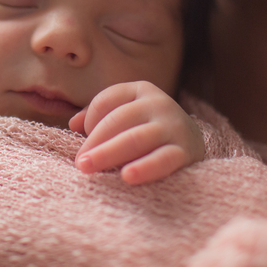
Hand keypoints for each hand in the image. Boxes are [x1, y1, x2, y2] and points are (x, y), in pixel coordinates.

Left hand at [70, 81, 204, 184]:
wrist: (193, 144)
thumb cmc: (147, 130)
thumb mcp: (127, 116)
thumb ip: (100, 117)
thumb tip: (73, 123)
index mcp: (140, 90)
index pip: (106, 101)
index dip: (90, 121)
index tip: (84, 143)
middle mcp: (158, 103)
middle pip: (118, 119)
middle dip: (94, 142)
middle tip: (79, 163)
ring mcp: (173, 126)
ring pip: (136, 139)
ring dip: (108, 153)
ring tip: (88, 168)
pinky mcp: (186, 151)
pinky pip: (162, 160)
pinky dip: (144, 168)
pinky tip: (127, 177)